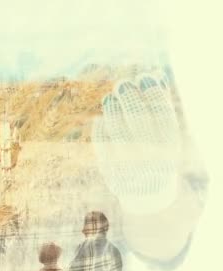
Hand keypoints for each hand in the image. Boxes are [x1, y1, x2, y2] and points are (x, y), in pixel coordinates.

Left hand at [91, 72, 181, 213]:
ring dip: (112, 109)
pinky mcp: (109, 171)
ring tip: (110, 97)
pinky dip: (100, 129)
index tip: (145, 77)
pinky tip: (101, 118)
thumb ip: (162, 109)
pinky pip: (102, 144)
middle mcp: (150, 158)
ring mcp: (128, 165)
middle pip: (138, 120)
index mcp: (169, 149)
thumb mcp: (166, 136)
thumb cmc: (159, 155)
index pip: (162, 114)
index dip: (153, 93)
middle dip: (129, 97)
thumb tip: (153, 75)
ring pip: (117, 129)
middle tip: (123, 83)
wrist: (149, 195)